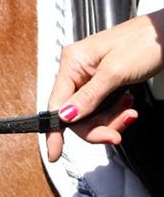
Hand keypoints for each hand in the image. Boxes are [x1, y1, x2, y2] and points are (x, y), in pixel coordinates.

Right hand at [46, 10, 163, 161]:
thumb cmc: (143, 43)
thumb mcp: (115, 73)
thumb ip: (90, 97)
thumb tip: (67, 117)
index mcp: (72, 63)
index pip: (56, 104)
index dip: (55, 130)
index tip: (54, 153)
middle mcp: (76, 69)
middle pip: (74, 113)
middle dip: (96, 126)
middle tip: (117, 133)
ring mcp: (89, 75)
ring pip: (89, 112)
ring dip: (110, 118)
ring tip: (129, 111)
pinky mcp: (103, 80)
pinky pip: (101, 106)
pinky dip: (115, 111)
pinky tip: (128, 103)